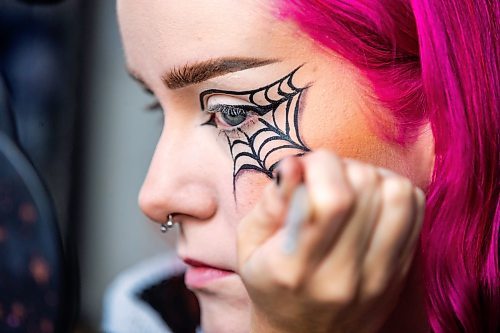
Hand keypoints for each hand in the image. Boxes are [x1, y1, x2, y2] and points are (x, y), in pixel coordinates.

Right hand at [237, 150, 424, 332]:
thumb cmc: (271, 283)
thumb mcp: (249, 244)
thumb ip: (269, 203)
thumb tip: (295, 163)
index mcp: (295, 268)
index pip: (333, 200)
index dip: (323, 165)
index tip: (306, 168)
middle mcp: (343, 276)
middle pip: (367, 189)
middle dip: (343, 166)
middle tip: (324, 177)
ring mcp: (378, 277)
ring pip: (398, 195)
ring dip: (372, 176)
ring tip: (349, 186)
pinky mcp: (400, 274)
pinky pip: (416, 211)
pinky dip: (394, 191)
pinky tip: (370, 199)